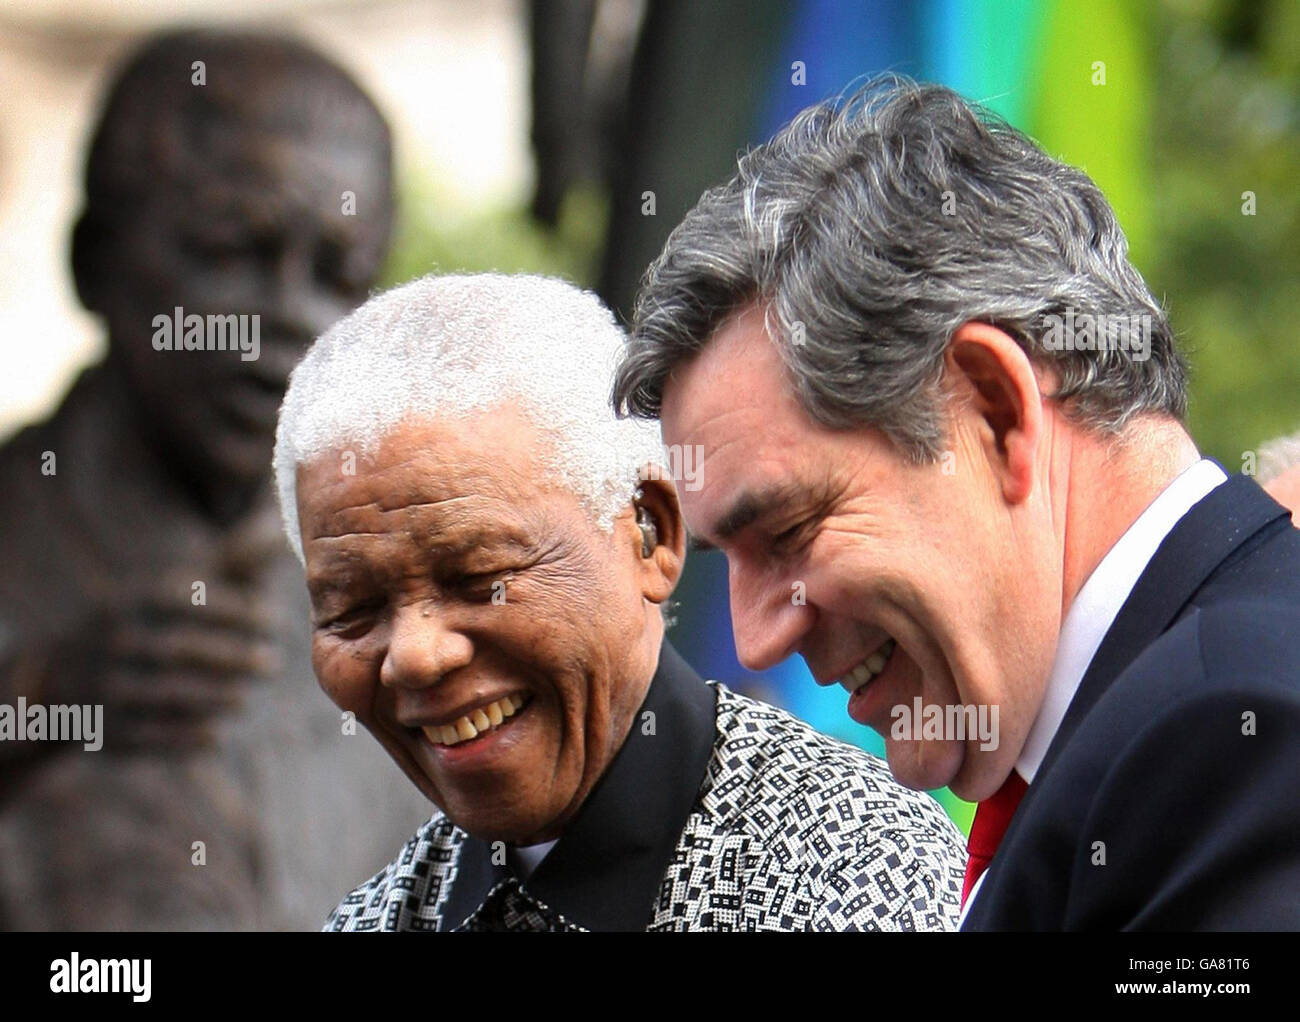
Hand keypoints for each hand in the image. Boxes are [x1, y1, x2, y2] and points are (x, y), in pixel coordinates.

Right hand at [43, 573, 281, 750]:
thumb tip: (274, 529)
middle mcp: (116, 640)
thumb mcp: (174, 586)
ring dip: (209, 697)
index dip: (233, 611)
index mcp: (135, 600)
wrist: (56, 676)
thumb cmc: (143, 622)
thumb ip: (227, 564)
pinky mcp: (102, 725)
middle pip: (178, 649)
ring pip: (162, 693)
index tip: (274, 621)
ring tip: (242, 700)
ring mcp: (105, 684)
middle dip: (230, 657)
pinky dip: (180, 736)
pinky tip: (214, 737)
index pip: (186, 601)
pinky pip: (144, 733)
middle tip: (273, 664)